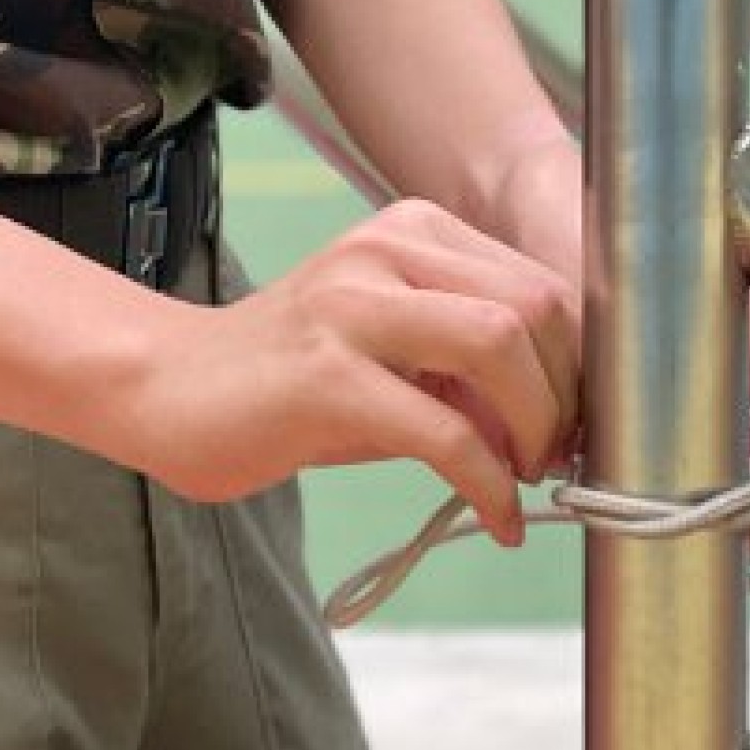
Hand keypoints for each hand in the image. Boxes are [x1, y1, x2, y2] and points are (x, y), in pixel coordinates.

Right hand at [134, 199, 578, 543]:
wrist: (170, 388)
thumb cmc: (289, 379)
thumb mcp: (391, 350)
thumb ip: (468, 365)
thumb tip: (561, 418)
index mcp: (411, 228)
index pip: (540, 282)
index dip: (579, 362)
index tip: (577, 424)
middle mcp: (386, 247)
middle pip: (534, 305)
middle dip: (566, 395)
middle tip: (553, 458)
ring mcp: (354, 305)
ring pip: (499, 344)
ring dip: (536, 428)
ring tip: (523, 478)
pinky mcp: (328, 376)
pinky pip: (446, 433)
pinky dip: (489, 486)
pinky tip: (495, 520)